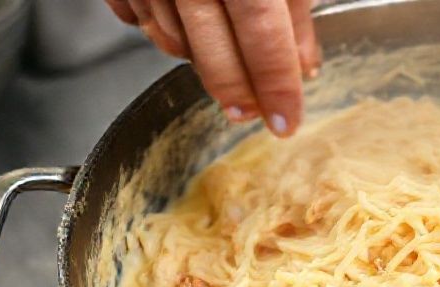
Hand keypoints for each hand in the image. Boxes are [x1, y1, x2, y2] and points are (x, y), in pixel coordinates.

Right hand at [104, 0, 320, 136]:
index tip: (287, 121)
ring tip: (225, 68)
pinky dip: (161, 32)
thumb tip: (304, 65)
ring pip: (171, 41)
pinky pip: (134, 20)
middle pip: (213, 53)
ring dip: (200, 62)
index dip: (277, 85)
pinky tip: (183, 32)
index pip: (264, 38)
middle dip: (237, 91)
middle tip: (251, 112)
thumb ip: (294, 9)